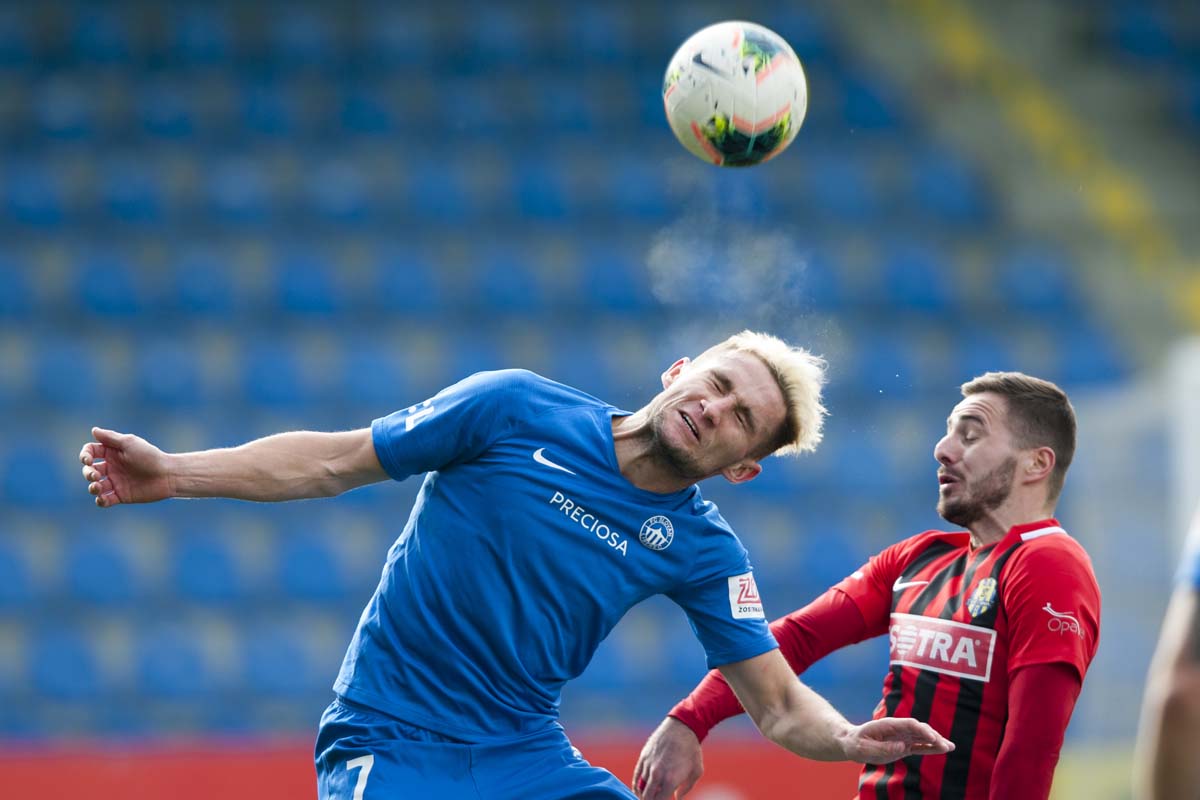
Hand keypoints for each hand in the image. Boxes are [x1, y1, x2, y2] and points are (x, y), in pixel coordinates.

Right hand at [79, 427, 173, 507]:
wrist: (168, 475)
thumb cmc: (150, 456)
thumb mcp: (130, 444)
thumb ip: (111, 438)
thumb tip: (93, 430)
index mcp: (113, 453)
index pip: (91, 452)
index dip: (85, 455)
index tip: (89, 460)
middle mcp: (113, 467)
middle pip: (89, 470)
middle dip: (87, 473)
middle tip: (95, 475)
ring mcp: (116, 482)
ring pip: (95, 486)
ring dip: (92, 487)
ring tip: (97, 486)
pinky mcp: (121, 495)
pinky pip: (105, 500)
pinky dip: (100, 501)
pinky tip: (103, 498)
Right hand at [632, 717, 703, 799]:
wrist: (682, 727)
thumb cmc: (692, 750)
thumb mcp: (696, 771)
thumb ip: (686, 788)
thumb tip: (677, 797)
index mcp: (671, 780)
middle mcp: (657, 774)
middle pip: (647, 797)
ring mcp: (649, 765)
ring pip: (640, 788)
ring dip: (643, 795)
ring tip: (647, 798)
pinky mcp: (643, 757)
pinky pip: (636, 776)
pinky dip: (636, 786)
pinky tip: (638, 791)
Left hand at [839, 717, 954, 763]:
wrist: (852, 743)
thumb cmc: (856, 744)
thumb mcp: (864, 748)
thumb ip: (883, 748)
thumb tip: (903, 747)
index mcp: (889, 725)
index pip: (910, 724)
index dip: (922, 730)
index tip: (932, 737)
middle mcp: (898, 729)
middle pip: (919, 729)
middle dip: (933, 736)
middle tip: (945, 745)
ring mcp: (902, 737)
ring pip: (922, 737)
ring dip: (936, 741)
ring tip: (950, 747)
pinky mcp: (904, 746)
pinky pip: (920, 746)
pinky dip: (931, 747)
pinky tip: (943, 749)